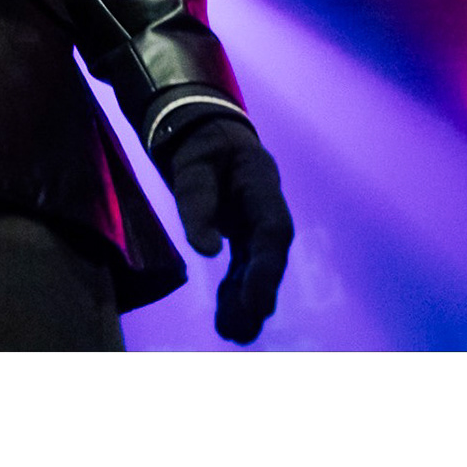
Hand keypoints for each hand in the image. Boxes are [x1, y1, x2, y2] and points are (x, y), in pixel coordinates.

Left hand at [155, 108, 292, 344]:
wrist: (205, 132)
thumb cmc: (200, 145)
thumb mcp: (193, 166)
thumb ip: (197, 203)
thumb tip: (208, 251)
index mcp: (263, 186)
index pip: (273, 233)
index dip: (266, 271)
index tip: (255, 304)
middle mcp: (266, 209)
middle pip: (269, 257)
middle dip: (258, 295)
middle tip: (242, 331)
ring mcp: (257, 223)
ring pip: (257, 267)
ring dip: (246, 301)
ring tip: (233, 334)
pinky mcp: (243, 234)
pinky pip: (243, 267)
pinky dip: (235, 291)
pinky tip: (227, 318)